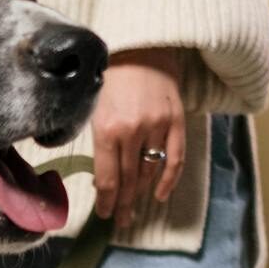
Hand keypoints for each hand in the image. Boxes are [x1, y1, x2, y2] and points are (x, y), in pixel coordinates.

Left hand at [91, 48, 185, 228]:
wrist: (139, 46)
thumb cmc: (108, 75)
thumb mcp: (91, 107)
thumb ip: (96, 140)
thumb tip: (100, 176)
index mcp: (106, 127)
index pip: (108, 177)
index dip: (107, 200)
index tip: (104, 214)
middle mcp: (133, 130)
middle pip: (129, 179)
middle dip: (123, 203)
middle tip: (119, 221)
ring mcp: (158, 126)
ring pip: (150, 171)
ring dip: (141, 193)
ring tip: (133, 209)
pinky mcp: (177, 121)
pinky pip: (175, 159)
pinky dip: (169, 180)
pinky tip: (160, 195)